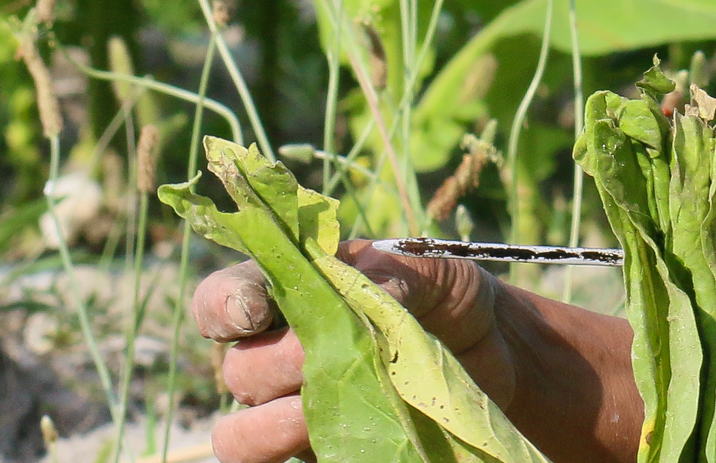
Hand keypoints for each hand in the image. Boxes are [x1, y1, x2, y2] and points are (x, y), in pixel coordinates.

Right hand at [190, 241, 639, 462]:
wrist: (494, 359)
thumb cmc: (448, 300)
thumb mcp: (434, 271)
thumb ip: (395, 273)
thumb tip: (373, 290)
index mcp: (290, 296)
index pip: (221, 301)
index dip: (226, 303)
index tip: (256, 308)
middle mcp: (274, 357)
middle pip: (237, 369)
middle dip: (275, 362)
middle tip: (317, 357)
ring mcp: (288, 414)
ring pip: (238, 435)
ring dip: (269, 427)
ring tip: (315, 415)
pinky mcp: (316, 455)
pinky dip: (290, 459)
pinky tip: (340, 444)